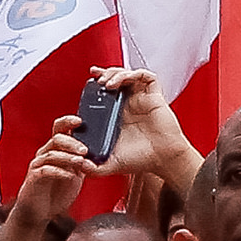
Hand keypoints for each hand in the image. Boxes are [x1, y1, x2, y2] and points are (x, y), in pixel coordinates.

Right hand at [18, 115, 97, 218]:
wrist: (40, 210)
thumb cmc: (56, 191)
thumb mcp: (75, 174)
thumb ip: (82, 162)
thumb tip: (100, 154)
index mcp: (55, 150)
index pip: (59, 130)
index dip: (67, 122)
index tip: (80, 120)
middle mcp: (45, 154)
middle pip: (56, 139)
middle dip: (72, 143)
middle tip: (85, 149)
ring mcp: (38, 165)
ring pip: (51, 154)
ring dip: (68, 157)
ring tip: (81, 162)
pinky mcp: (35, 177)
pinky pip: (46, 170)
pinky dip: (60, 171)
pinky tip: (70, 175)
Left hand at [89, 65, 197, 183]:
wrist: (164, 162)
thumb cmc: (142, 160)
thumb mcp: (111, 162)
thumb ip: (93, 167)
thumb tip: (77, 165)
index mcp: (119, 114)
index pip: (106, 91)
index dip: (96, 83)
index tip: (88, 82)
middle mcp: (130, 104)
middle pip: (116, 77)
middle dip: (104, 72)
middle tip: (95, 77)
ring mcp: (143, 99)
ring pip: (129, 74)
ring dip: (115, 73)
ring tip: (105, 83)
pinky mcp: (155, 97)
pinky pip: (147, 76)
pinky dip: (132, 74)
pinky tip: (120, 84)